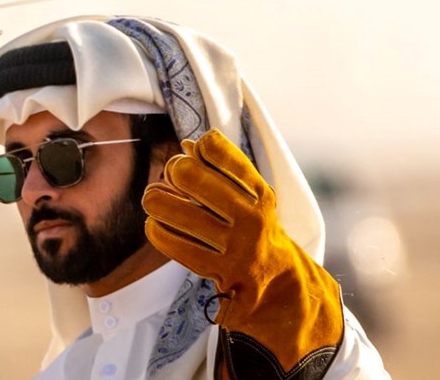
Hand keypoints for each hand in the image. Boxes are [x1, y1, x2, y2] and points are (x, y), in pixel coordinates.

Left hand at [142, 129, 341, 378]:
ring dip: (157, 201)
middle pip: (192, 177)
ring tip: (153, 199)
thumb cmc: (259, 236)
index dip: (200, 147)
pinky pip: (175, 244)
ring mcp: (238, 247)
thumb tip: (187, 146)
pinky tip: (155, 226)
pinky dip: (157, 231)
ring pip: (178, 211)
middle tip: (170, 176)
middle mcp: (252, 218)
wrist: (286, 292)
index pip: (221, 153)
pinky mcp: (221, 273)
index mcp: (260, 194)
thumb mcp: (252, 201)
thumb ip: (222, 172)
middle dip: (174, 171)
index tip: (193, 153)